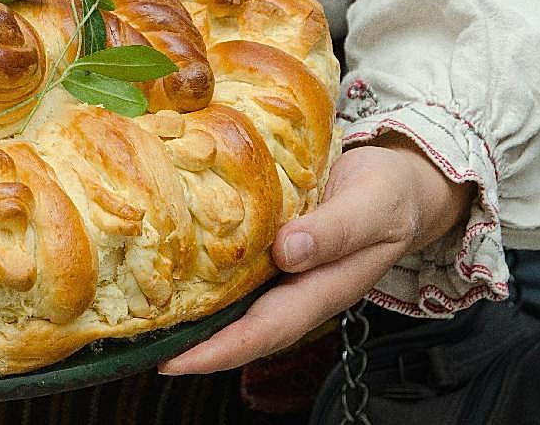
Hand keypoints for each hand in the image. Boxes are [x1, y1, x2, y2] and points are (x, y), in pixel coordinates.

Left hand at [158, 134, 474, 374]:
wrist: (403, 177)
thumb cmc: (391, 193)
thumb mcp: (374, 204)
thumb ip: (337, 230)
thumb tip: (288, 251)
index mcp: (325, 287)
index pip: (266, 330)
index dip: (220, 351)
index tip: (176, 362)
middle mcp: (298, 287)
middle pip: (240, 329)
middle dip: (191, 345)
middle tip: (137, 347)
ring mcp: (285, 271)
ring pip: (234, 304)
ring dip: (191, 315)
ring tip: (139, 317)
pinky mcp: (273, 247)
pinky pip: (235, 272)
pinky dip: (202, 276)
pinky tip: (169, 268)